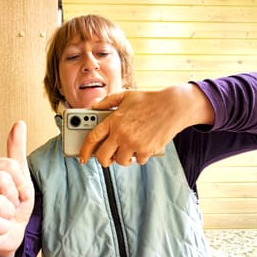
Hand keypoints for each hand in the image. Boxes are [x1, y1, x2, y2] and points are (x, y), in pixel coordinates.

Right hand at [0, 121, 34, 256]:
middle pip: (3, 181)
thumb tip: (19, 124)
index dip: (21, 182)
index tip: (18, 192)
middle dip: (15, 197)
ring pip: (1, 204)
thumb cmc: (13, 206)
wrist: (10, 235)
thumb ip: (16, 150)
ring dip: (10, 215)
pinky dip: (3, 228)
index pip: (9, 166)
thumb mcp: (19, 177)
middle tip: (10, 205)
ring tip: (3, 216)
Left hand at [79, 84, 214, 165]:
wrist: (173, 106)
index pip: (92, 138)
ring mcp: (134, 143)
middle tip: (107, 158)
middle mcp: (121, 134)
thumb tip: (94, 106)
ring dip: (123, 158)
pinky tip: (142, 147)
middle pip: (103, 156)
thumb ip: (108, 101)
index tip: (82, 157)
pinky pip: (138, 160)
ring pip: (121, 161)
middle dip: (103, 160)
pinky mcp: (146, 150)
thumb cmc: (149, 99)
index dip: (84, 150)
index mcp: (113, 120)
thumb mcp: (126, 95)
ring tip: (127, 150)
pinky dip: (139, 156)